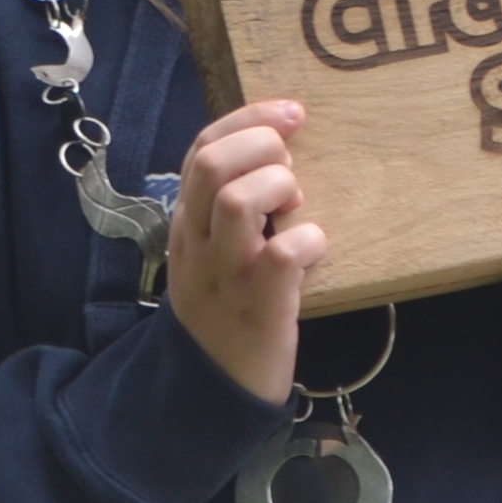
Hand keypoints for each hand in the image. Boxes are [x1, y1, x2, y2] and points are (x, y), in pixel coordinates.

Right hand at [169, 100, 322, 405]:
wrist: (214, 387)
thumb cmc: (226, 309)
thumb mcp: (210, 252)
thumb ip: (225, 207)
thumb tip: (274, 152)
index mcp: (187, 223)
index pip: (202, 149)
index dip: (249, 118)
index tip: (292, 114)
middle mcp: (199, 244)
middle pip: (214, 165)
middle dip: (262, 147)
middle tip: (290, 168)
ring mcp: (227, 275)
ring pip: (239, 201)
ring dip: (279, 189)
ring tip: (295, 208)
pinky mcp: (260, 306)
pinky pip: (283, 255)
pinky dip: (308, 240)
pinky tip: (314, 248)